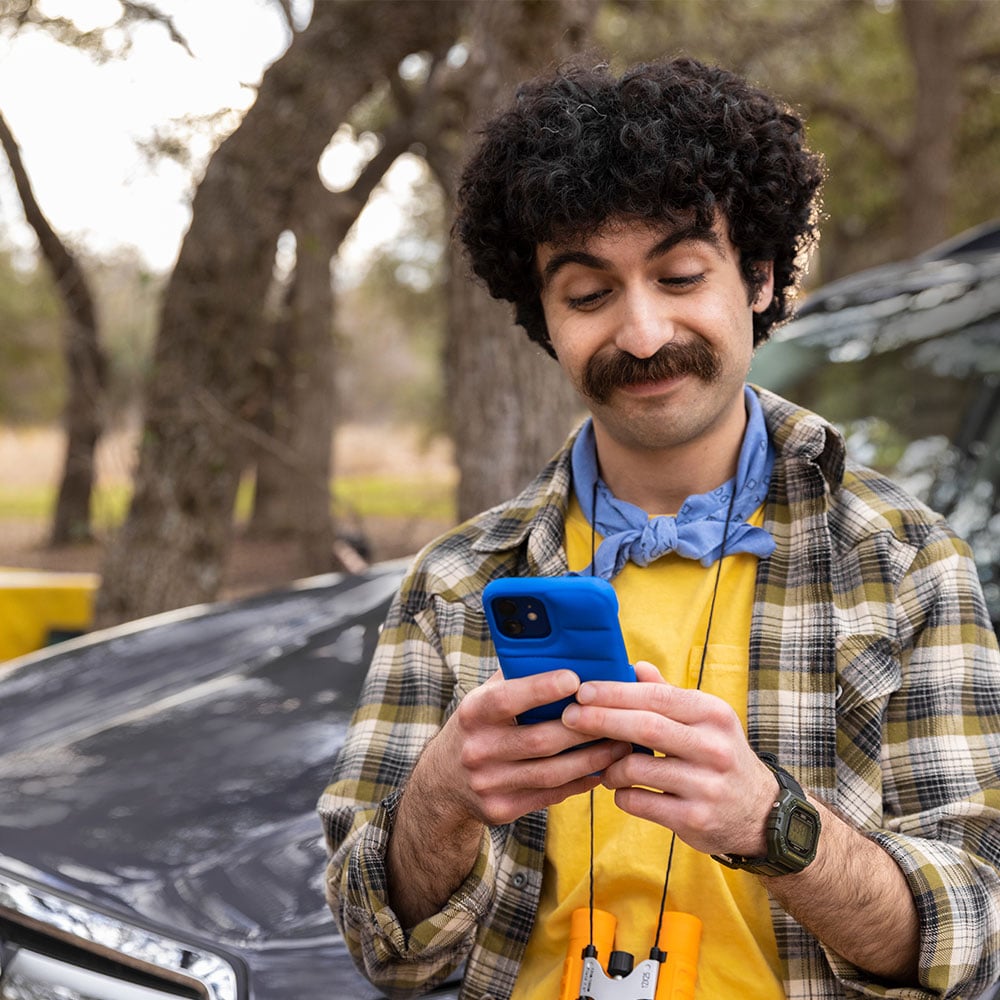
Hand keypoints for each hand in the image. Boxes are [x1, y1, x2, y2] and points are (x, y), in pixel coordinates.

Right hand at [421, 668, 632, 828]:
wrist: (443, 781)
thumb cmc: (479, 726)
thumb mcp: (484, 698)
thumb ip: (516, 677)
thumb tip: (560, 648)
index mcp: (473, 712)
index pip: (507, 698)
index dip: (541, 689)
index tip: (575, 678)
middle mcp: (477, 749)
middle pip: (540, 740)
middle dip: (584, 729)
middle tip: (618, 717)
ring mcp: (488, 783)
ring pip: (552, 773)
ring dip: (592, 759)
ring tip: (619, 745)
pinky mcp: (501, 809)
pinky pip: (550, 795)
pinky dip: (579, 782)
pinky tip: (601, 770)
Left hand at [560, 661, 776, 856]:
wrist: (760, 813)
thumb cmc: (719, 755)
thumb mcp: (705, 719)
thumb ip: (668, 694)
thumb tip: (636, 666)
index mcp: (712, 714)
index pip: (655, 697)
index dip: (615, 693)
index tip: (583, 691)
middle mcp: (712, 747)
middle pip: (644, 728)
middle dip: (600, 720)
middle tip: (569, 717)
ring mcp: (705, 785)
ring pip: (636, 768)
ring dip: (609, 766)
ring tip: (604, 765)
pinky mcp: (695, 819)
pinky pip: (639, 802)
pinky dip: (621, 794)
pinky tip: (621, 789)